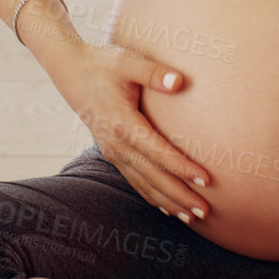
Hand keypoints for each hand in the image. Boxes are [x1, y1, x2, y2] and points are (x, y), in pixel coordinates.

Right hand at [66, 41, 212, 224]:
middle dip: (180, 196)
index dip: (182, 168)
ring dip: (168, 202)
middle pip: (153, 177)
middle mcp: (117, 145)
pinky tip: (167, 207)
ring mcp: (113, 152)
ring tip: (192, 217)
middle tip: (205, 210)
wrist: (72, 72)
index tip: (205, 180)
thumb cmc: (104, 64)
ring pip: (144, 184)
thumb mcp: (128, 61)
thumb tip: (180, 81)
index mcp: (123, 124)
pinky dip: (151, 196)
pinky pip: (134, 181)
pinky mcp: (112, 154)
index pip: (158, 152)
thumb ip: (154, 72)